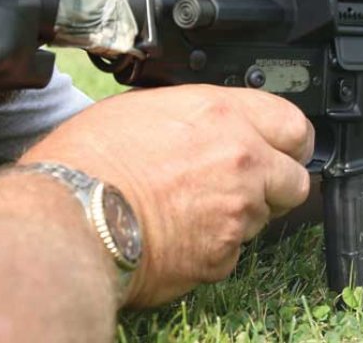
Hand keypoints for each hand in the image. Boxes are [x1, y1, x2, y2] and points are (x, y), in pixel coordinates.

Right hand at [19, 84, 313, 306]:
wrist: (68, 216)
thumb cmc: (91, 158)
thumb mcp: (148, 106)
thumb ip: (202, 114)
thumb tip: (218, 123)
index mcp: (225, 116)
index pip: (295, 126)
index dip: (291, 142)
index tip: (283, 150)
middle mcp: (242, 161)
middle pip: (295, 180)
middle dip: (276, 185)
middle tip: (244, 186)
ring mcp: (237, 211)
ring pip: (263, 218)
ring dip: (239, 216)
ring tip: (191, 209)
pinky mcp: (222, 255)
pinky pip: (234, 252)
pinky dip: (213, 248)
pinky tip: (179, 236)